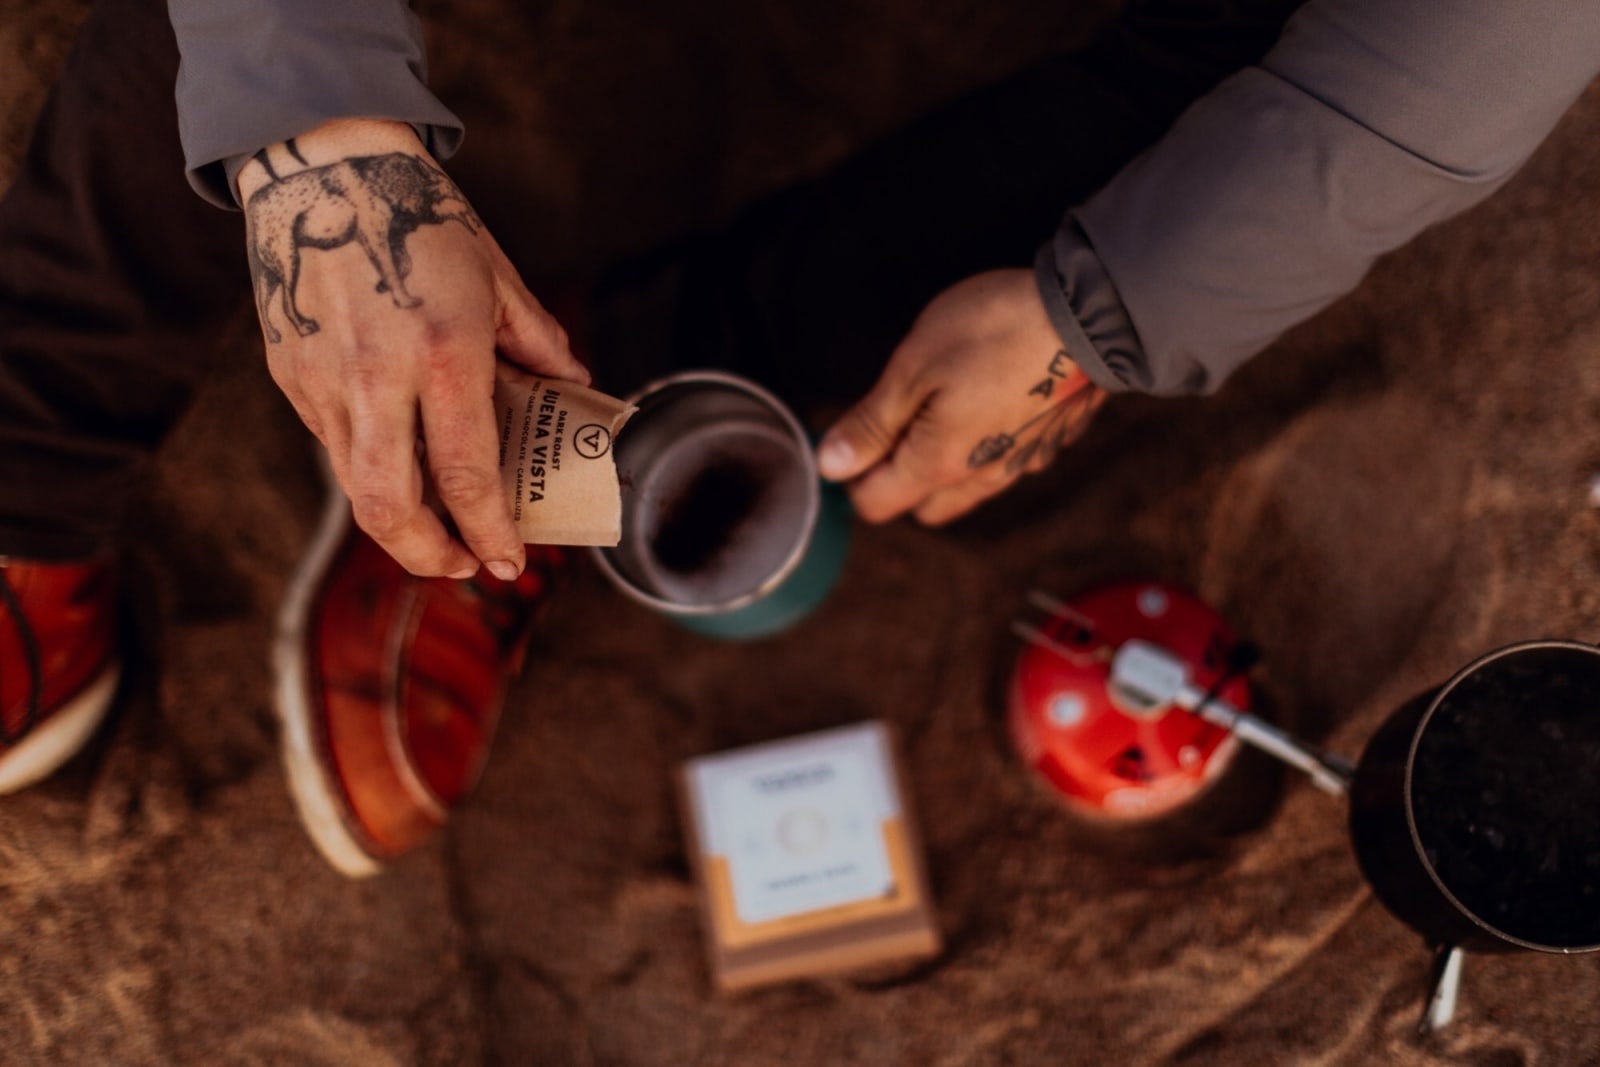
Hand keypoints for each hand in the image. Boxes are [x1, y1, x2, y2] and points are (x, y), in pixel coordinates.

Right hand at [237, 119, 588, 578]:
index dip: (489, 531)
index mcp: (443, 355)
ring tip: (437, 533)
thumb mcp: (498, 277)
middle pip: (392, 507)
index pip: (465, 474)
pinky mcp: (291, 377)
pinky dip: (371, 472)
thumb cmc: (421, 218)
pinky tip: (402, 467)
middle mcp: (377, 379)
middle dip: (430, 554)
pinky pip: (335, 447)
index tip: (510, 560)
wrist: (323, 167)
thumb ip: (539, 341)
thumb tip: (575, 387)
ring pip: (355, 488)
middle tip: (464, 565)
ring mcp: (324, 382)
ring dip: (399, 525)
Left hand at [817, 269, 1104, 524]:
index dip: (853, 473)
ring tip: (944, 403)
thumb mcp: (913, 369)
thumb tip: (831, 467)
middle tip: (899, 415)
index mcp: (938, 465)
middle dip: (897, 476)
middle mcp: (981, 479)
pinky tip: (990, 399)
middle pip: (920, 506)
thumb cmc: (993, 333)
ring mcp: (1021, 465)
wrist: (1093, 315)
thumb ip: (872, 424)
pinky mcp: (1050, 443)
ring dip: (943, 463)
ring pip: (965, 488)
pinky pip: (1004, 463)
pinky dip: (986, 446)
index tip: (857, 429)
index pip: (875, 503)